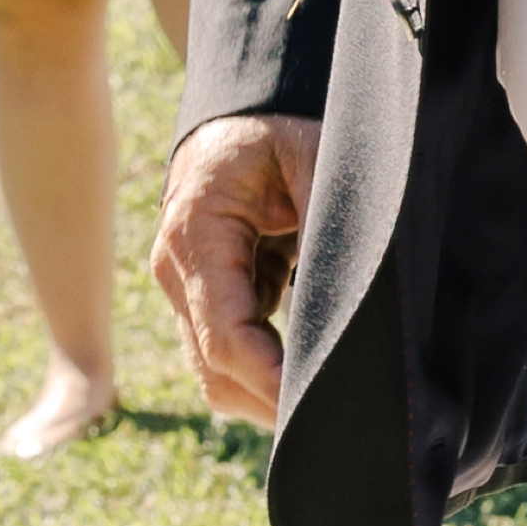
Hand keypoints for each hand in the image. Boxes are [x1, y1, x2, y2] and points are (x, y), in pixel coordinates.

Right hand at [153, 104, 322, 425]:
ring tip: (330, 409)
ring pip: (217, 372)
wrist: (247, 100)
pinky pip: (229, 350)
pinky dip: (267, 369)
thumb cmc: (283, 122)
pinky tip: (313, 370)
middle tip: (339, 426)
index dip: (271, 382)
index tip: (316, 409)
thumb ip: (328, 220)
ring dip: (267, 393)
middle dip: (272, 402)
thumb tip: (350, 297)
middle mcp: (177, 269)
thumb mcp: (316, 155)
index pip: (225, 337)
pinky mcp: (205, 294)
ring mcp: (184, 286)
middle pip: (216, 370)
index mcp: (196, 234)